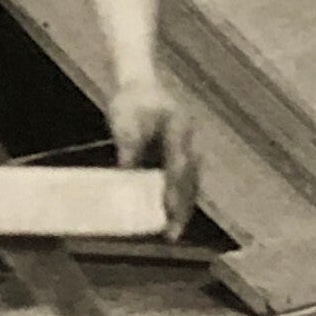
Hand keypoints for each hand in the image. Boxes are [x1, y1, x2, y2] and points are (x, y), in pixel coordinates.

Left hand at [109, 76, 197, 239]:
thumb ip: (128, 145)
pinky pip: (183, 178)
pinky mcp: (180, 151)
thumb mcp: (125, 120)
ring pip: (191, 181)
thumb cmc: (130, 99)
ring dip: (184, 205)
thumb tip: (125, 173)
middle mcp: (187, 139)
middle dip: (183, 207)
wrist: (137, 80)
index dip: (174, 192)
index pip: (178, 166)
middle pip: (190, 179)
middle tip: (172, 234)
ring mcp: (187, 144)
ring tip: (173, 231)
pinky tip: (169, 213)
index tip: (168, 214)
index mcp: (177, 128)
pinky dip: (179, 195)